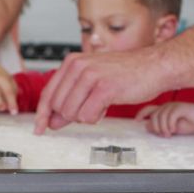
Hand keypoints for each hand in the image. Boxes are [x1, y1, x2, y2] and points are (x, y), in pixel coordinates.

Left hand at [34, 50, 166, 133]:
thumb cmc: (126, 75)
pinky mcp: (104, 88)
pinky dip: (96, 117)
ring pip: (71, 113)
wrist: (155, 67)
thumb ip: (70, 102)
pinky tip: (106, 106)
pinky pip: (87, 116)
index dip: (42, 115)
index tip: (38, 129)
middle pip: (58, 107)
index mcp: (72, 62)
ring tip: (101, 104)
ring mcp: (91, 76)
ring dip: (86, 116)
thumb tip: (51, 122)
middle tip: (91, 108)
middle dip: (71, 115)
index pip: (49, 94)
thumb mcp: (92, 85)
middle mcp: (78, 66)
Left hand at [135, 103, 193, 136]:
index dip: (141, 114)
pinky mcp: (180, 107)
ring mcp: (173, 105)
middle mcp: (166, 106)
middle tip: (164, 135)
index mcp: (163, 110)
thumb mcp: (170, 128)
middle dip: (156, 128)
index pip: (148, 109)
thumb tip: (146, 126)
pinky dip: (170, 124)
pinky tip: (173, 130)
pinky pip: (170, 116)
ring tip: (169, 134)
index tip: (136, 120)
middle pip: (154, 116)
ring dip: (163, 128)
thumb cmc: (187, 123)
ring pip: (161, 116)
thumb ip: (159, 126)